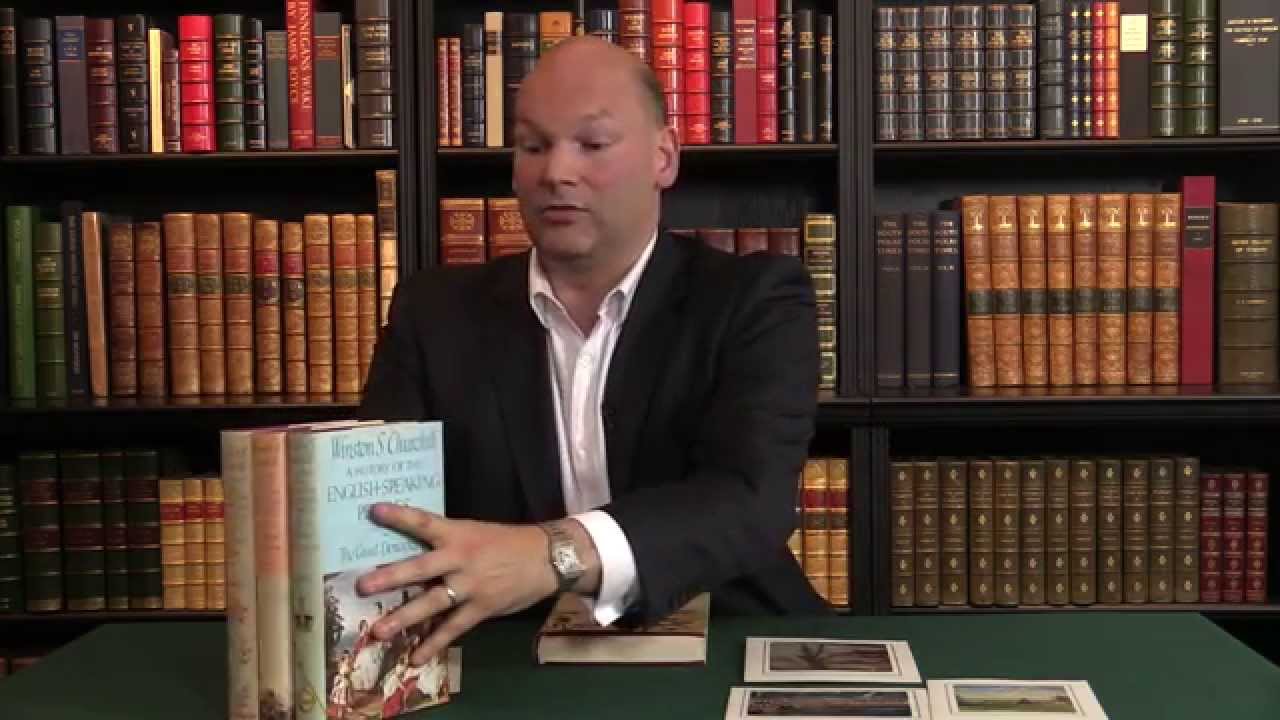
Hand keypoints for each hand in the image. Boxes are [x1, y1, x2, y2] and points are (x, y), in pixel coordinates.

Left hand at [355, 503, 563, 663]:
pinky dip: (434, 644)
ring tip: (379, 631)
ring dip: (404, 617)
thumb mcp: (477, 533)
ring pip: (432, 603)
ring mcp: (470, 586)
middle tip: (363, 586)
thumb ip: (449, 543)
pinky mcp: (481, 608)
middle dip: (390, 577)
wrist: (545, 558)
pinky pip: (453, 628)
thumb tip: (416, 552)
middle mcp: (460, 559)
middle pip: (420, 568)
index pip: (425, 522)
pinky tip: (416, 658)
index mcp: (459, 534)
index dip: (399, 516)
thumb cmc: (508, 542)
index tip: (374, 511)